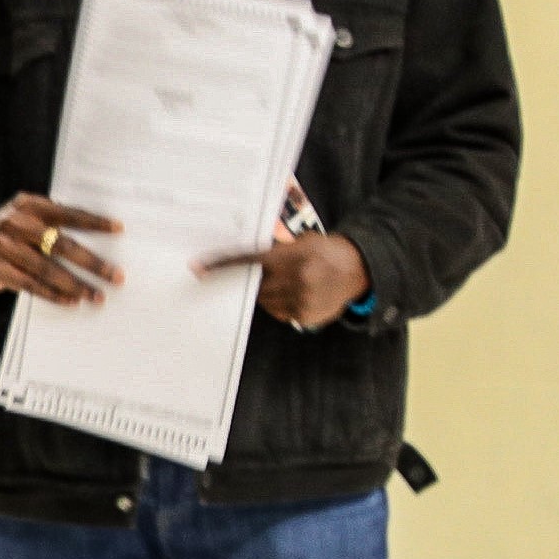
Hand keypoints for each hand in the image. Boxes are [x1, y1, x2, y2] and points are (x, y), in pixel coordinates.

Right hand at [0, 194, 124, 304]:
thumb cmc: (13, 232)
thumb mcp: (29, 218)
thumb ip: (53, 223)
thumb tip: (98, 244)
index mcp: (28, 205)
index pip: (67, 213)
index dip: (94, 222)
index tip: (119, 229)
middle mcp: (15, 223)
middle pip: (60, 244)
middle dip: (91, 263)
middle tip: (116, 276)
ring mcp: (2, 246)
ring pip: (46, 268)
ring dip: (74, 284)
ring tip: (95, 296)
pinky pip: (29, 284)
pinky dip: (52, 294)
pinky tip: (70, 301)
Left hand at [196, 232, 369, 330]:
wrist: (359, 268)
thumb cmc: (325, 252)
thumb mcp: (302, 243)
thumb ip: (276, 252)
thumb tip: (245, 263)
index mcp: (290, 257)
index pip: (247, 261)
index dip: (222, 266)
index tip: (199, 268)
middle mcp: (294, 279)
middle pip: (256, 287)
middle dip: (259, 283)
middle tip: (273, 276)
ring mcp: (301, 300)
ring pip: (267, 303)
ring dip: (272, 295)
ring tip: (294, 283)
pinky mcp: (306, 315)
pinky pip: (281, 314)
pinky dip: (284, 306)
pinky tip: (301, 295)